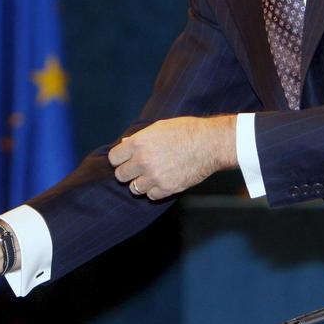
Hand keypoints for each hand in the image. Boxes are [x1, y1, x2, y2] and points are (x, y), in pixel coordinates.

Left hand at [108, 115, 237, 200]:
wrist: (210, 143)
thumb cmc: (186, 131)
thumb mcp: (159, 127)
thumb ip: (140, 137)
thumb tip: (126, 143)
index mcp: (138, 143)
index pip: (114, 158)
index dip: (119, 159)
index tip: (125, 160)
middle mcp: (143, 161)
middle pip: (120, 176)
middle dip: (127, 172)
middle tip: (137, 170)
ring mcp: (154, 176)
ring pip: (134, 188)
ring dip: (140, 183)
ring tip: (150, 176)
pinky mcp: (167, 188)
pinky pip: (151, 196)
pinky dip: (154, 191)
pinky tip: (162, 182)